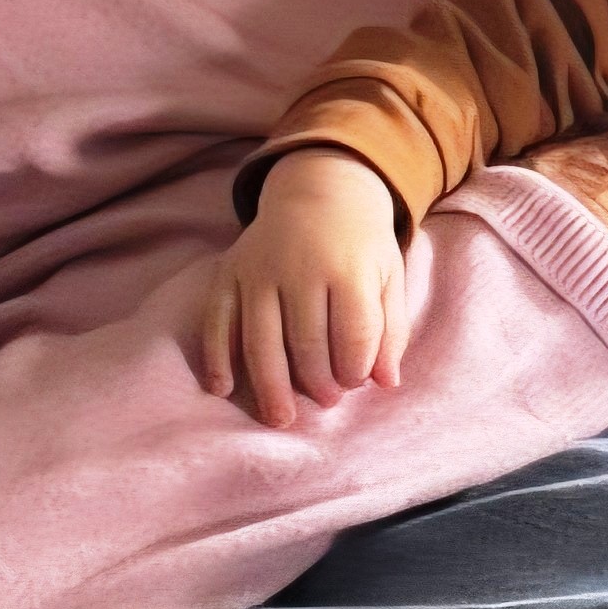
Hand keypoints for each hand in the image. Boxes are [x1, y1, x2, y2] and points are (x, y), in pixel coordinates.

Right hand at [194, 147, 407, 429]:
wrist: (320, 191)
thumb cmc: (361, 245)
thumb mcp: (389, 276)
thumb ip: (390, 329)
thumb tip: (387, 383)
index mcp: (347, 266)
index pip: (353, 332)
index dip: (355, 368)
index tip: (356, 382)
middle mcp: (299, 266)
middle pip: (306, 341)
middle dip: (317, 382)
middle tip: (327, 401)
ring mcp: (259, 269)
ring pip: (260, 339)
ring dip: (270, 385)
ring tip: (281, 417)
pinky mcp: (230, 272)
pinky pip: (218, 319)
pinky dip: (217, 356)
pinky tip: (223, 388)